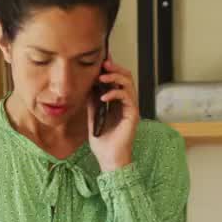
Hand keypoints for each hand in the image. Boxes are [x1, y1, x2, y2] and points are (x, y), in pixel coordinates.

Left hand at [88, 57, 137, 171]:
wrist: (109, 159)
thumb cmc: (103, 143)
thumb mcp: (93, 118)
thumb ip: (92, 103)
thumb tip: (87, 88)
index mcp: (118, 104)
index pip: (118, 81)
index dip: (111, 70)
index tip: (101, 62)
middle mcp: (126, 104)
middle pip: (126, 78)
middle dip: (115, 69)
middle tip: (104, 64)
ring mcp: (131, 109)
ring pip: (129, 84)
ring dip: (115, 78)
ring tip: (101, 78)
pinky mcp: (133, 115)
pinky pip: (127, 97)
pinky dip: (115, 94)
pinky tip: (103, 97)